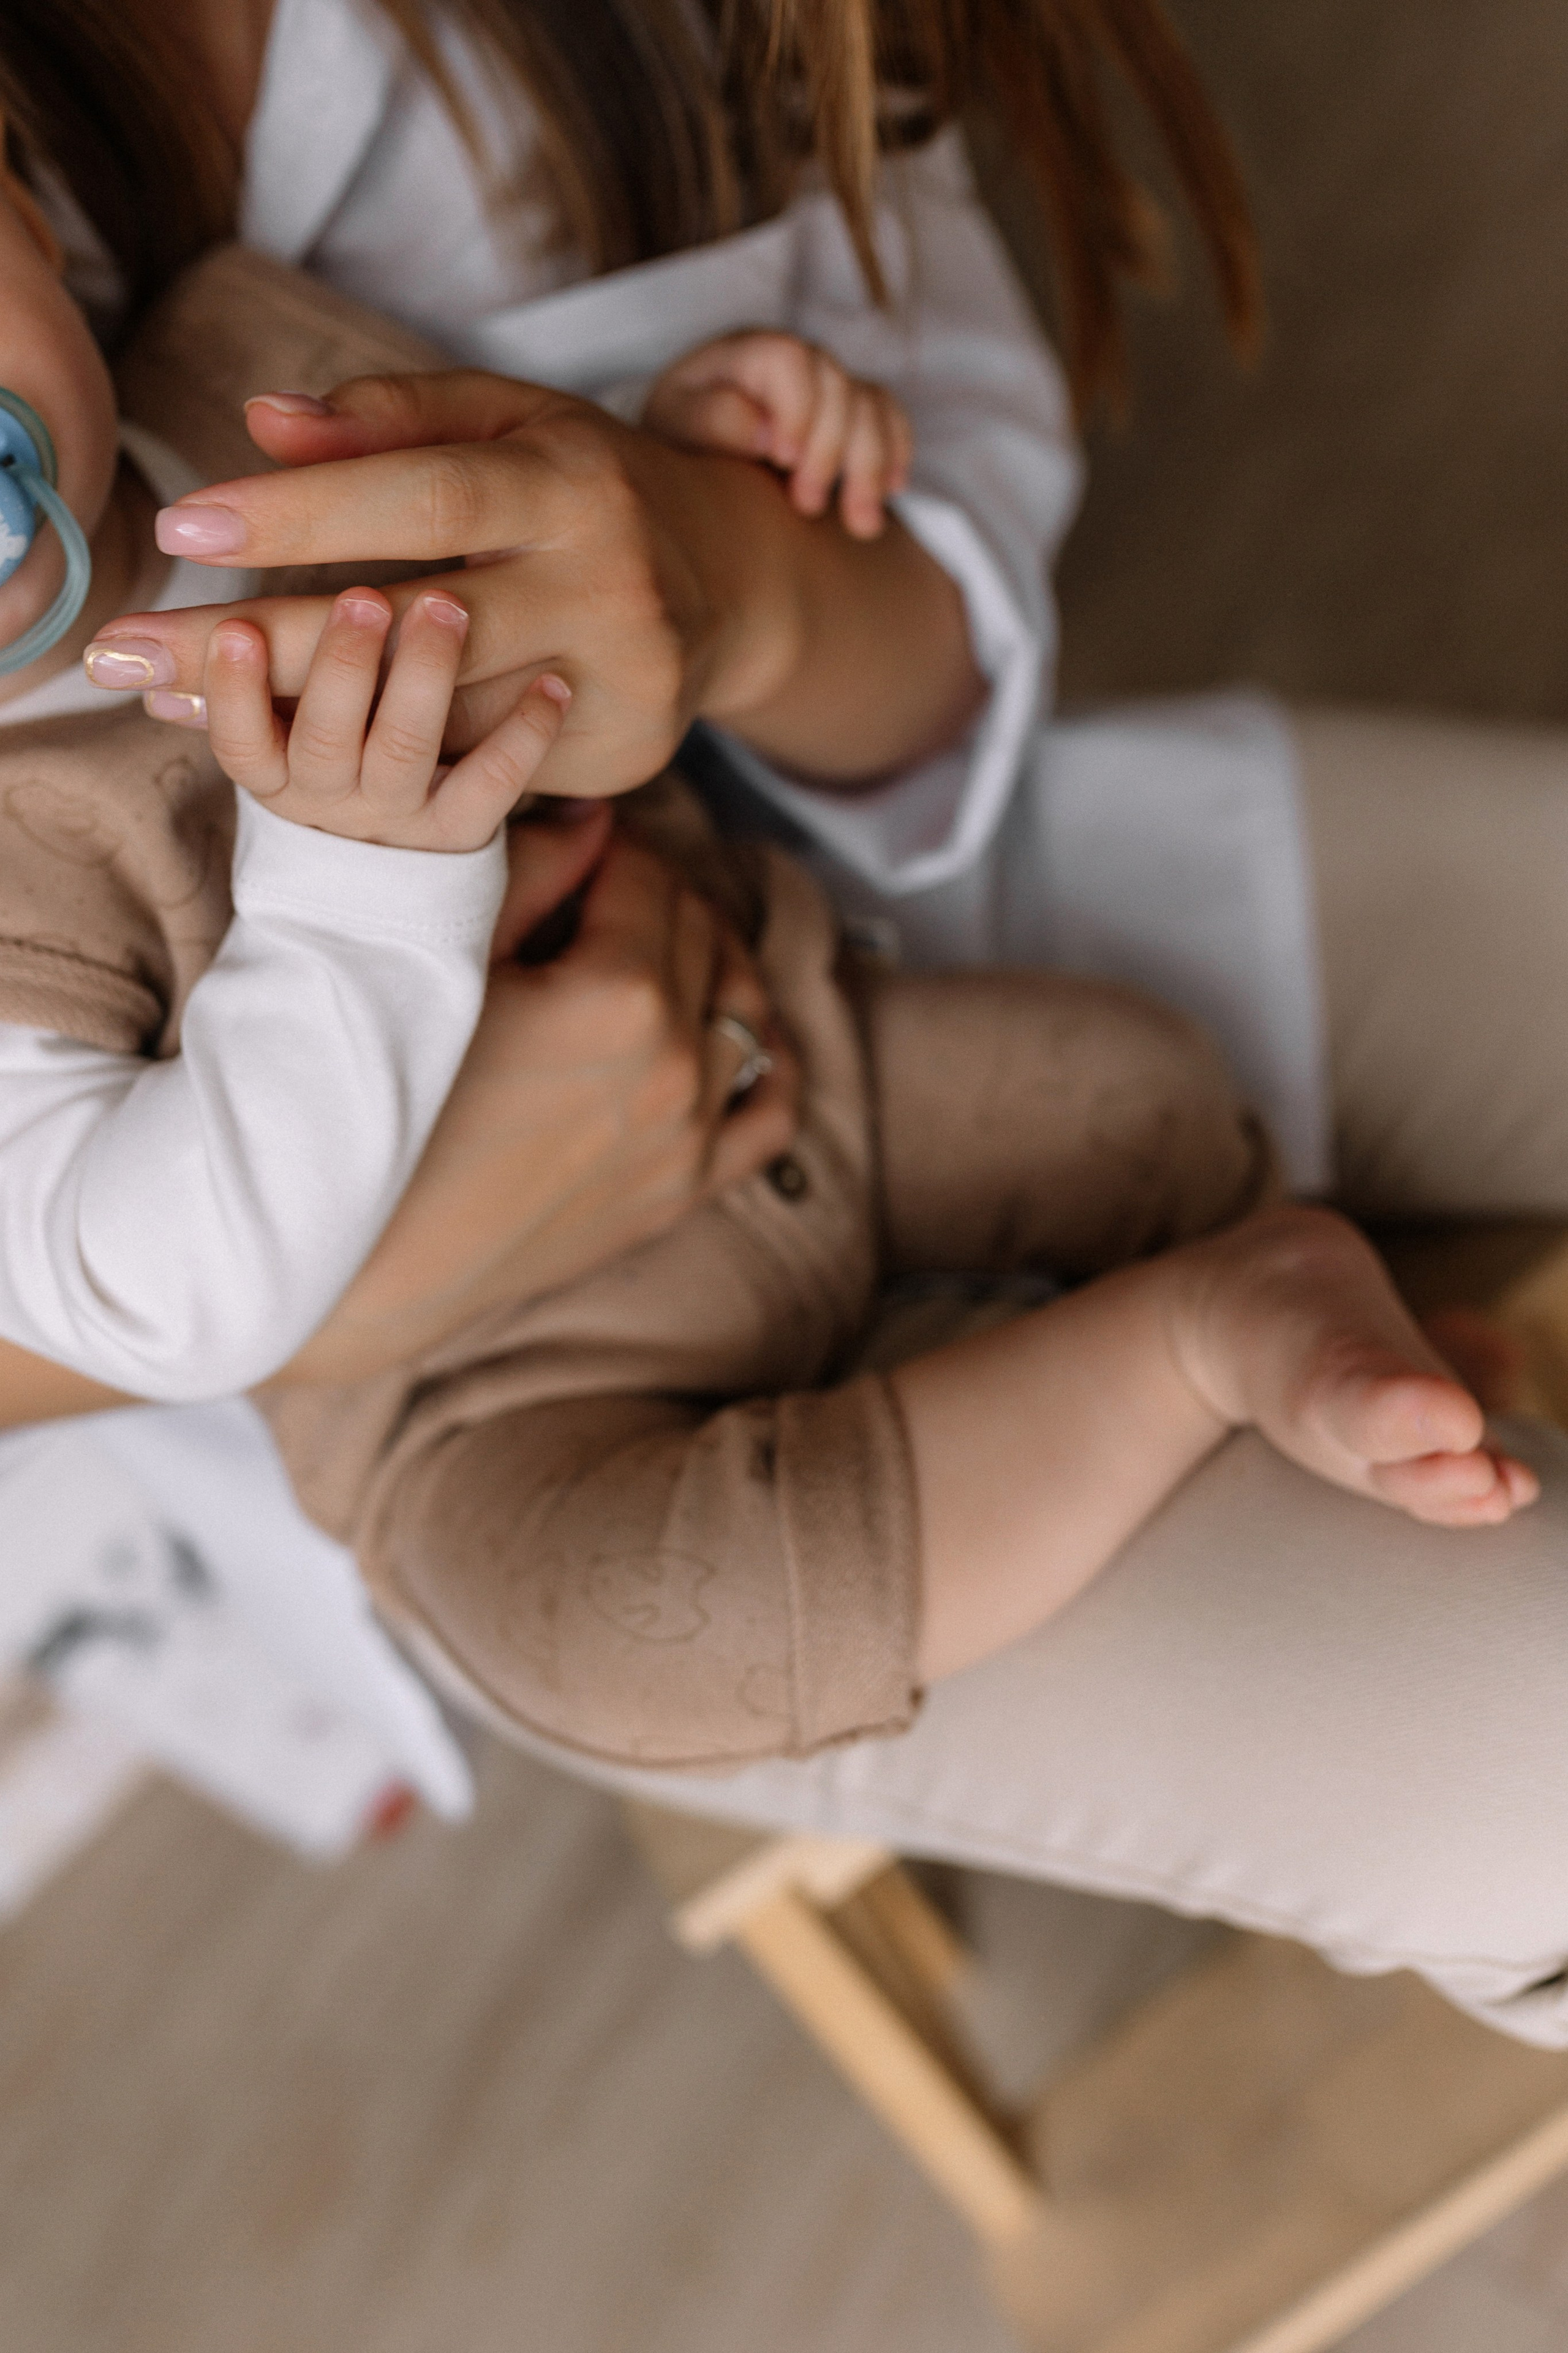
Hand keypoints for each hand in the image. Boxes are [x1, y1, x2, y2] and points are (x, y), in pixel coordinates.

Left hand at [83, 369, 983, 790]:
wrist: (734, 586)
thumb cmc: (590, 486)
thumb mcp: (510, 423)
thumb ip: (390, 420)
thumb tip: (261, 421)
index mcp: (570, 483)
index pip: (424, 495)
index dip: (306, 511)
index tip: (186, 525)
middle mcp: (602, 583)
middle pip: (414, 624)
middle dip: (262, 638)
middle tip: (133, 650)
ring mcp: (617, 682)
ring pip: (438, 712)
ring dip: (295, 711)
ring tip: (172, 698)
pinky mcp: (620, 755)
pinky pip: (483, 763)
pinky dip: (375, 755)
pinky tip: (273, 745)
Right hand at [198, 583, 569, 850]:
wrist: (404, 841)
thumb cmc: (346, 706)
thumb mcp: (297, 657)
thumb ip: (296, 553)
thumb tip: (271, 426)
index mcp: (271, 748)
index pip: (236, 727)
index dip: (228, 686)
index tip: (237, 632)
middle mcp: (327, 787)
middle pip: (322, 736)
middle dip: (335, 668)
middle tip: (364, 600)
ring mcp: (397, 809)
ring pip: (403, 751)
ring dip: (421, 683)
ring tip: (448, 611)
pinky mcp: (465, 822)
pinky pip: (492, 789)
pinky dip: (521, 739)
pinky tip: (551, 687)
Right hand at [282, 825, 800, 1381]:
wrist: (361, 1254)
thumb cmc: (375, 1095)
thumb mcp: (441, 962)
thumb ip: (532, 873)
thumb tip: (598, 817)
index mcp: (620, 997)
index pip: (646, 873)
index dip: (606, 846)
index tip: (572, 849)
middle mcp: (676, 1067)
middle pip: (699, 930)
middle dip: (653, 895)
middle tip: (596, 894)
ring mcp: (688, 1137)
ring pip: (747, 1005)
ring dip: (711, 960)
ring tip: (653, 948)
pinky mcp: (682, 1191)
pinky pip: (771, 1111)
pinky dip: (764, 1059)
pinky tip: (731, 1030)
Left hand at [643, 333, 912, 540]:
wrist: (694, 451)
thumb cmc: (679, 437)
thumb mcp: (674, 429)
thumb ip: (712, 421)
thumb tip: (765, 432)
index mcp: (746, 353)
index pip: (790, 360)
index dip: (796, 409)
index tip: (783, 460)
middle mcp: (795, 360)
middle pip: (838, 387)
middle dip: (830, 452)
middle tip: (807, 507)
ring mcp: (827, 383)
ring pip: (871, 407)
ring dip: (871, 467)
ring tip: (860, 525)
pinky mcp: (850, 410)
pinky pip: (889, 417)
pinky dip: (895, 452)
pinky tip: (892, 490)